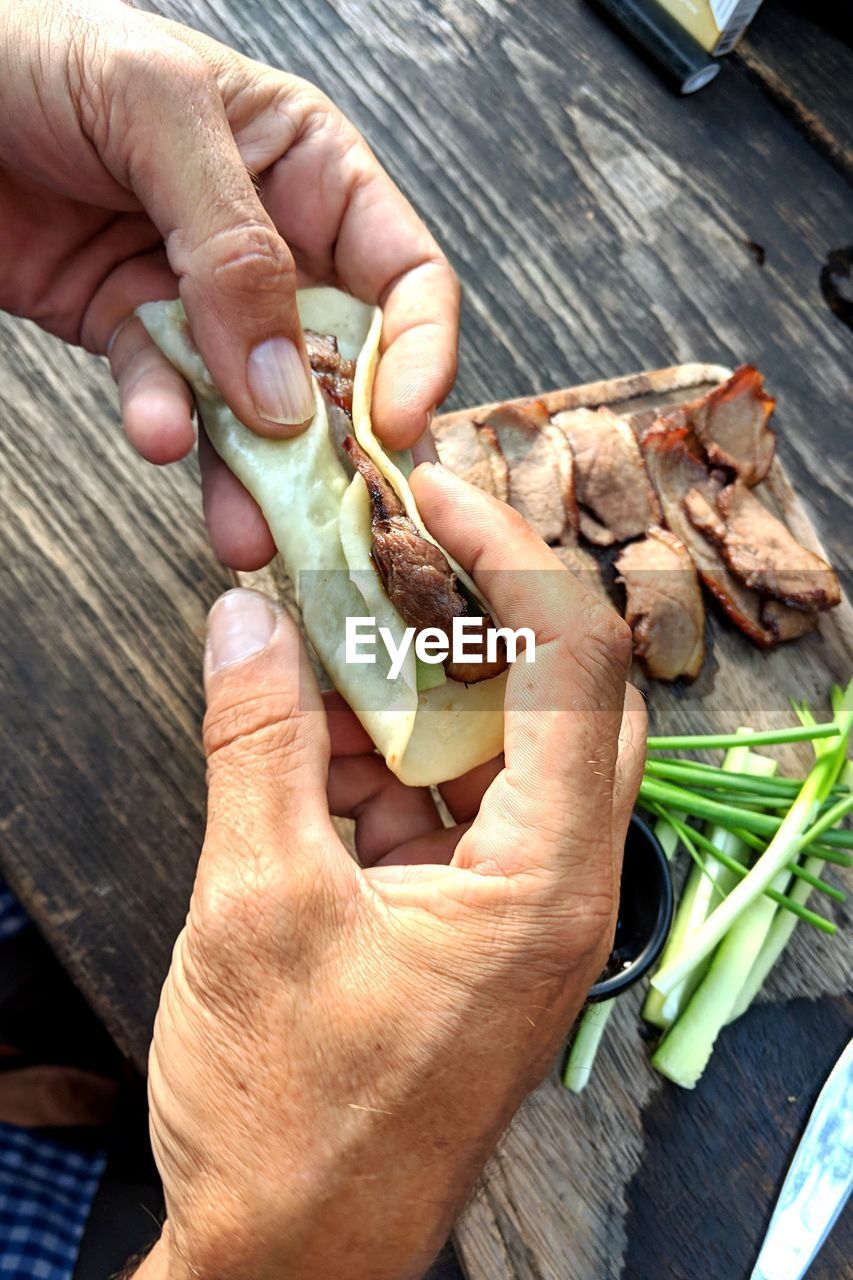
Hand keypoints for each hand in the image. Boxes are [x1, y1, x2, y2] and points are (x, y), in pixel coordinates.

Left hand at [0, 0, 457, 567]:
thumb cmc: (45, 49)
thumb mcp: (159, 114)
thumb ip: (233, 247)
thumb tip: (285, 390)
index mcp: (313, 169)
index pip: (405, 276)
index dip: (420, 354)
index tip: (400, 425)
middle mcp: (275, 241)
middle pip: (342, 362)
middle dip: (339, 441)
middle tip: (336, 514)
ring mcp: (204, 295)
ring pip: (256, 403)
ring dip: (255, 472)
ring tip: (247, 530)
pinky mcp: (136, 329)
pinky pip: (167, 392)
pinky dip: (163, 421)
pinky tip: (156, 434)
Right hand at [136, 467, 644, 1279]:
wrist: (288, 1260)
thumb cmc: (288, 1116)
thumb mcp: (256, 906)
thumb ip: (258, 747)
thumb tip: (247, 619)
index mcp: (546, 878)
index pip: (576, 663)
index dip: (510, 555)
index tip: (434, 492)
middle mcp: (558, 884)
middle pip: (555, 693)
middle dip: (469, 610)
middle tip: (383, 550)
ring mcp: (517, 906)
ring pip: (494, 745)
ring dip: (409, 688)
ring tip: (319, 646)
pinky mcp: (470, 925)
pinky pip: (447, 804)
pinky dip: (385, 758)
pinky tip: (310, 739)